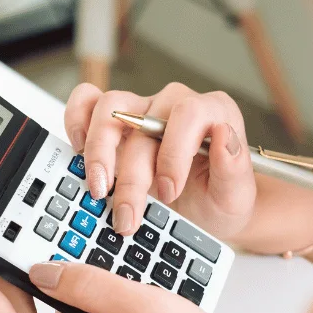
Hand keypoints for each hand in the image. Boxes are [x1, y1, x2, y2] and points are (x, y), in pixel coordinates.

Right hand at [65, 82, 253, 237]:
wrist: (204, 210)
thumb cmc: (219, 199)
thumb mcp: (235, 196)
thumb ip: (234, 167)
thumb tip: (224, 137)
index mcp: (212, 113)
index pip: (187, 114)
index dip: (173, 154)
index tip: (167, 192)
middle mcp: (174, 104)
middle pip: (141, 119)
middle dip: (131, 173)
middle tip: (127, 210)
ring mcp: (141, 109)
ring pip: (109, 106)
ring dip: (98, 150)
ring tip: (100, 187)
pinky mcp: (115, 121)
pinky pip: (87, 102)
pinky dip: (76, 121)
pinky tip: (79, 152)